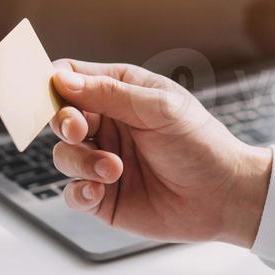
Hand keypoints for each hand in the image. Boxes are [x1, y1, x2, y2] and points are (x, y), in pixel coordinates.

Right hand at [51, 62, 272, 247]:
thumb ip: (110, 94)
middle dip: (63, 122)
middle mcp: (107, 124)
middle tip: (79, 130)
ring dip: (80, 161)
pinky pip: (72, 193)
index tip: (50, 93)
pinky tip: (99, 190)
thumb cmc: (201, 145)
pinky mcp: (103, 196)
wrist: (225, 197)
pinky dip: (79, 191)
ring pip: (63, 155)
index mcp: (120, 92)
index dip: (53, 82)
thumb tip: (62, 79)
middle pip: (59, 116)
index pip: (72, 78)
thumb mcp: (159, 109)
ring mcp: (102, 160)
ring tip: (112, 170)